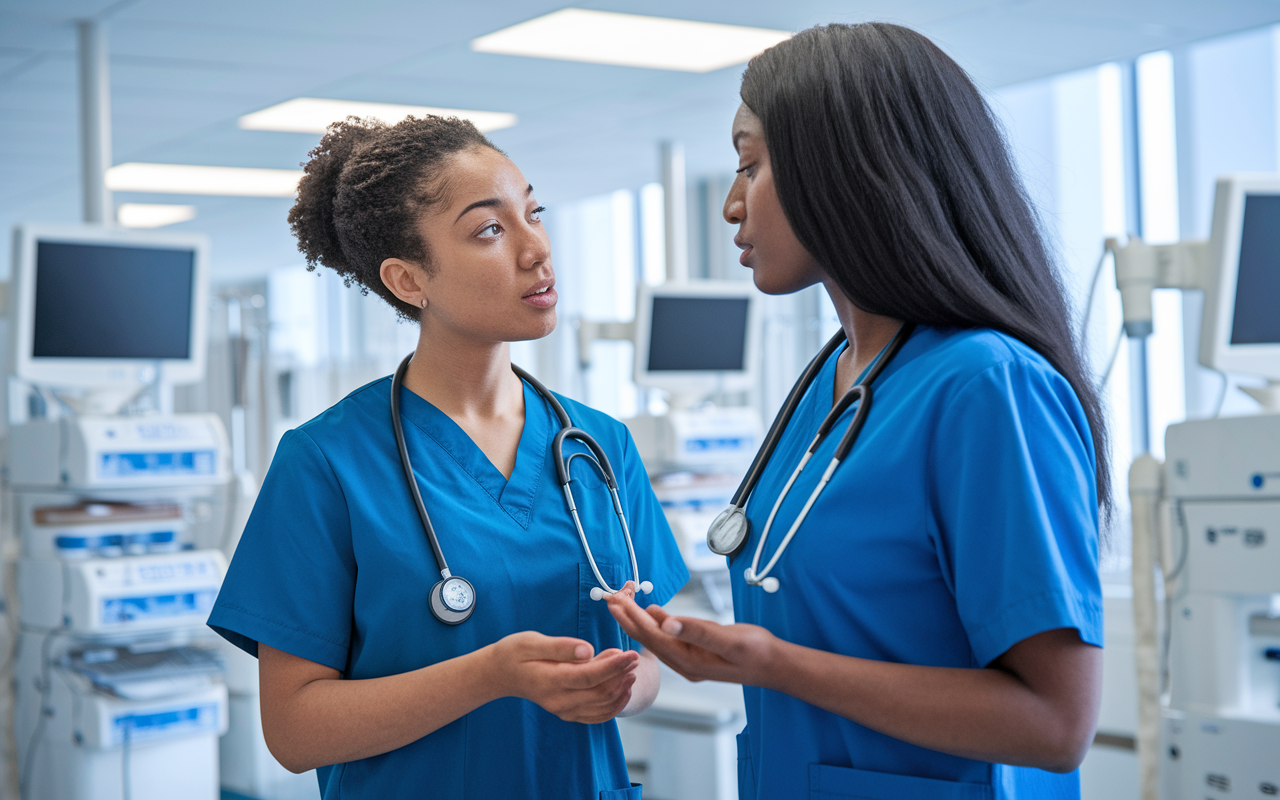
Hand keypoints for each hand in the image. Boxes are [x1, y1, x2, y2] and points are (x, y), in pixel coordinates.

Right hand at [487, 631, 639, 723]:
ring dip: (621, 690)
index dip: (613, 666)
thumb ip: (560, 646)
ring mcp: (563, 710)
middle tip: (634, 657)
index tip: (630, 653)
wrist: (499, 674)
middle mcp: (558, 700)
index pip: (590, 676)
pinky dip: (614, 705)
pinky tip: (623, 689)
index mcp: (551, 680)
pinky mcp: (567, 713)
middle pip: (600, 693)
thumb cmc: (515, 653)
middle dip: (621, 675)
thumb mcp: (531, 642)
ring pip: (601, 706)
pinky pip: (596, 716)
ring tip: (631, 670)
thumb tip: (587, 650)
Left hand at [606, 582, 778, 685]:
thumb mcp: (729, 640)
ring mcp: (691, 660)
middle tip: (609, 598)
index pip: (653, 637)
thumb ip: (697, 631)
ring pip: (658, 638)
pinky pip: (670, 638)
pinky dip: (658, 624)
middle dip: (629, 618)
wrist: (776, 666)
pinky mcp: (698, 654)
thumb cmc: (757, 653)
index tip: (616, 601)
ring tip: (623, 604)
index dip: (632, 619)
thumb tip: (666, 622)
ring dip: (640, 620)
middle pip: (650, 638)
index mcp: (689, 660)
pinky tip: (653, 614)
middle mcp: (685, 663)